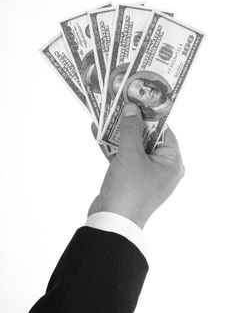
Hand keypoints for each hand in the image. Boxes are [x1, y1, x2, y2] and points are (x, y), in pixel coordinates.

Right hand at [88, 103, 184, 228]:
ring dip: (119, 133)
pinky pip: (123, 157)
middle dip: (131, 122)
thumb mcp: (131, 155)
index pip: (164, 132)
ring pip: (133, 147)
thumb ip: (131, 129)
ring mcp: (144, 174)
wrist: (111, 223)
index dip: (151, 115)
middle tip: (120, 104)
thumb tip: (132, 108)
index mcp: (171, 163)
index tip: (138, 99)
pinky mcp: (129, 179)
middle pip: (147, 138)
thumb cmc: (129, 189)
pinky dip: (112, 146)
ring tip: (107, 114)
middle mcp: (161, 168)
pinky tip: (98, 131)